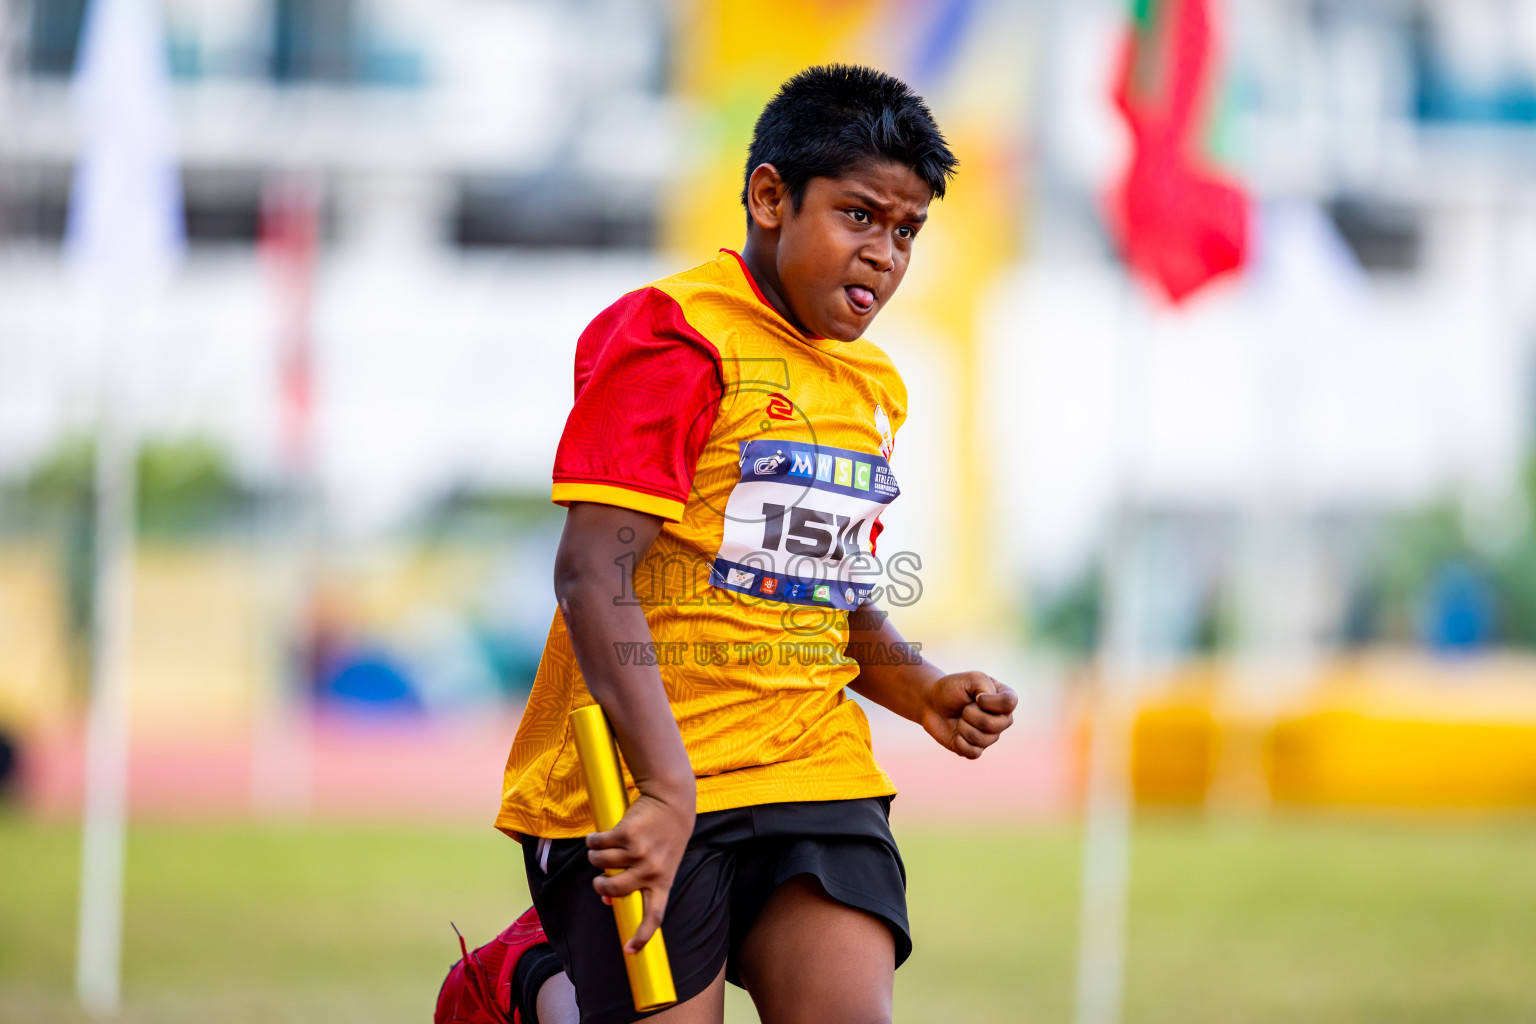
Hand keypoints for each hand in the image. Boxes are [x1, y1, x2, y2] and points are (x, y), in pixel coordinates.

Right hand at [584, 790, 694, 952]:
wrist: (672, 799)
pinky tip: (598, 836)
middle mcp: (651, 870)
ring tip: (603, 847)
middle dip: (600, 886)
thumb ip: (639, 881)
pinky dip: (593, 840)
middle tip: (599, 880)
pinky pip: (597, 843)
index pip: (655, 915)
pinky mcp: (625, 834)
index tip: (630, 951)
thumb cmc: (666, 833)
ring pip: (600, 863)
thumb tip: (605, 899)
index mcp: (663, 881)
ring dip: (596, 856)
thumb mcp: (660, 861)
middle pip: (613, 890)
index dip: (642, 935)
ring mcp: (638, 852)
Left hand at [919, 671, 1017, 758]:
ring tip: (960, 719)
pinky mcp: (977, 749)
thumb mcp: (970, 678)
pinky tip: (957, 734)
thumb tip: (987, 708)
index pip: (1010, 703)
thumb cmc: (952, 689)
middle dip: (971, 714)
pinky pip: (974, 752)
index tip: (976, 697)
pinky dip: (960, 742)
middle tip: (964, 709)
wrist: (931, 703)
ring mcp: (990, 736)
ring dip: (963, 727)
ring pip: (983, 739)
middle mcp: (1002, 719)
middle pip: (996, 724)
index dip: (991, 702)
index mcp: (1003, 698)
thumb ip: (984, 685)